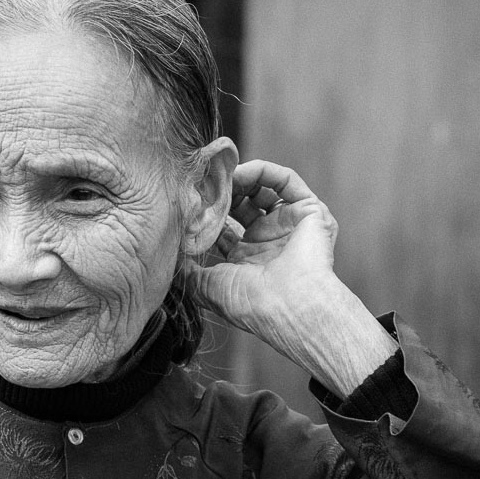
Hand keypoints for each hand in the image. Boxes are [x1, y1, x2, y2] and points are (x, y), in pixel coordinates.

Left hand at [183, 161, 395, 396]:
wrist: (290, 307)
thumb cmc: (251, 304)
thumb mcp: (207, 287)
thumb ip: (187, 272)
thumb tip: (169, 258)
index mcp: (248, 259)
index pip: (225, 225)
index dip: (208, 211)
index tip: (190, 199)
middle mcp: (269, 241)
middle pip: (243, 204)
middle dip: (223, 191)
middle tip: (205, 183)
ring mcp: (290, 226)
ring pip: (264, 189)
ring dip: (242, 178)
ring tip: (223, 175)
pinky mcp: (310, 212)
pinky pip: (288, 181)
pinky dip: (265, 171)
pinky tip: (244, 171)